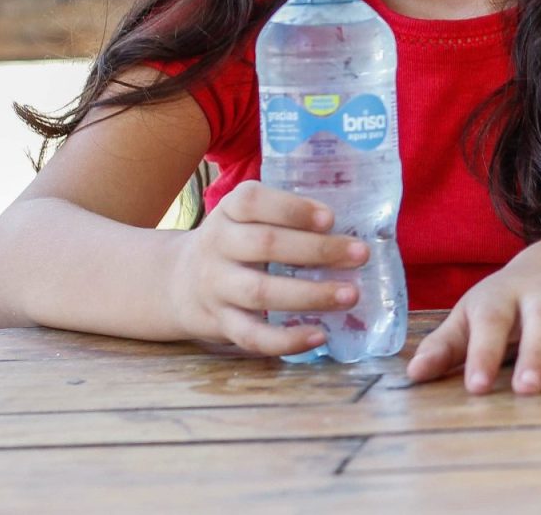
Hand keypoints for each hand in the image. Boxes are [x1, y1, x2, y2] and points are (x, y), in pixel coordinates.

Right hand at [165, 180, 366, 355]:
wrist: (179, 282)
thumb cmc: (237, 242)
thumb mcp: (249, 216)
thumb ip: (288, 215)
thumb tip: (357, 225)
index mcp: (230, 211)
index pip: (253, 201)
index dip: (293, 209)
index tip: (330, 218)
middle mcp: (218, 245)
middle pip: (265, 244)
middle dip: (317, 250)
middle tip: (361, 254)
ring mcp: (217, 287)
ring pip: (261, 292)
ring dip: (310, 295)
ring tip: (350, 294)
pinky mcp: (220, 323)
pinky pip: (251, 336)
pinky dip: (285, 340)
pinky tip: (319, 336)